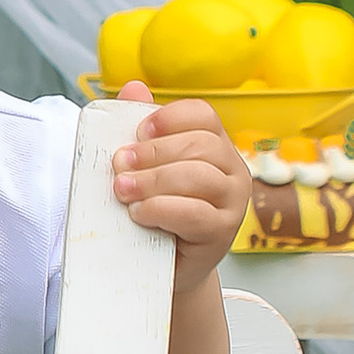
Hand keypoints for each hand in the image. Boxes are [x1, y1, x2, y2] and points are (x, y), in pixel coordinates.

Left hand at [111, 87, 248, 283]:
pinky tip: (139, 213)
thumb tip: (134, 87)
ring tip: (123, 190)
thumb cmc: (153, 212)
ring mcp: (233, 203)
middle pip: (201, 145)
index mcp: (215, 145)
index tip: (138, 132)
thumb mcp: (143, 169)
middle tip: (119, 165)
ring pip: (199, 177)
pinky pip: (196, 214)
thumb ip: (140, 131)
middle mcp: (233, 170)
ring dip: (153, 180)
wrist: (160, 266)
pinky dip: (161, 209)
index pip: (203, 116)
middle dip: (153, 153)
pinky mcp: (223, 233)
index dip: (169, 118)